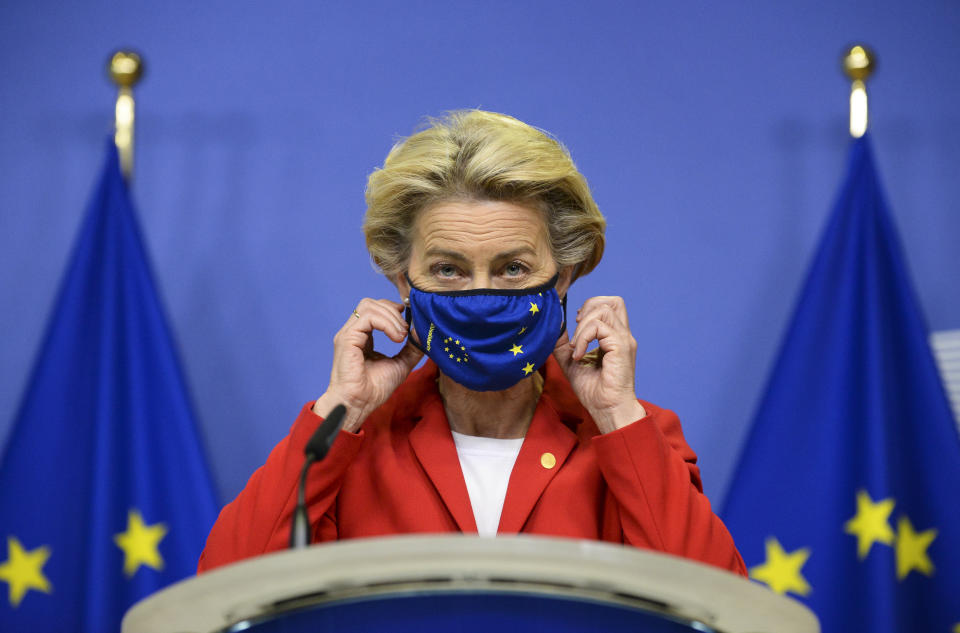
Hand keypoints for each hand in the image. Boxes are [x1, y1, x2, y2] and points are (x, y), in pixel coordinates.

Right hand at [313, 298, 421, 432]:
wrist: (359, 404)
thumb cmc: (374, 390)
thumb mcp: (401, 364)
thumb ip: (411, 348)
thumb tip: (422, 333)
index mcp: (363, 337)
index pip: (377, 310)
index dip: (394, 311)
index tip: (409, 323)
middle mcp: (354, 332)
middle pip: (372, 303)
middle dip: (394, 312)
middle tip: (406, 332)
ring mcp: (349, 334)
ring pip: (369, 305)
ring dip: (391, 317)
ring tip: (401, 336)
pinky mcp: (347, 338)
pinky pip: (368, 317)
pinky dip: (386, 323)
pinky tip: (396, 338)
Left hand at [552, 296, 646, 433]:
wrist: (607, 410)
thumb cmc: (594, 391)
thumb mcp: (571, 362)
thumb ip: (563, 344)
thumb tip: (553, 327)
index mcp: (615, 337)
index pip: (610, 305)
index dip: (590, 307)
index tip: (576, 325)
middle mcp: (622, 335)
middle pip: (613, 301)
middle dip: (589, 308)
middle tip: (577, 329)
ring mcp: (624, 340)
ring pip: (604, 310)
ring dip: (583, 326)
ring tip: (576, 347)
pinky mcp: (621, 347)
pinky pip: (599, 327)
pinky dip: (583, 338)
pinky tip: (578, 355)